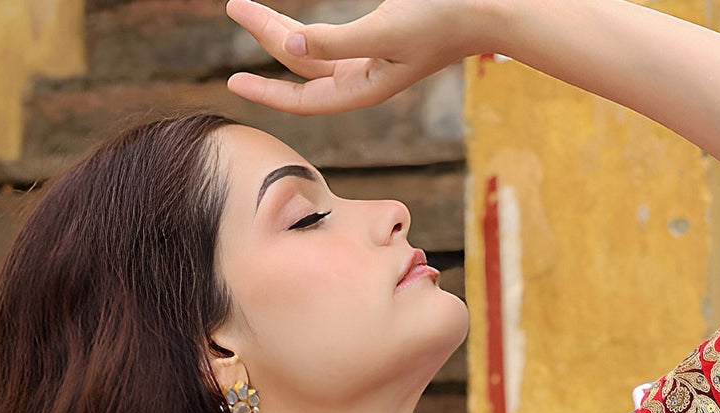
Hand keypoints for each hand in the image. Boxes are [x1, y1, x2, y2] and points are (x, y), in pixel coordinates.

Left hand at [223, 0, 502, 113]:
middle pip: (302, 67)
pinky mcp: (380, 39)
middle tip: (235, 9)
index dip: (266, 91)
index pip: (304, 97)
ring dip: (282, 33)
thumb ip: (336, 40)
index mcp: (367, 89)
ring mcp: (372, 60)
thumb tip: (290, 47)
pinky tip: (292, 26)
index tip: (232, 82)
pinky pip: (330, 41)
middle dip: (267, 39)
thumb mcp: (385, 29)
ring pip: (314, 51)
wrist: (487, 6)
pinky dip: (308, 32)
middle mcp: (365, 80)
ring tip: (252, 12)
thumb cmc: (442, 16)